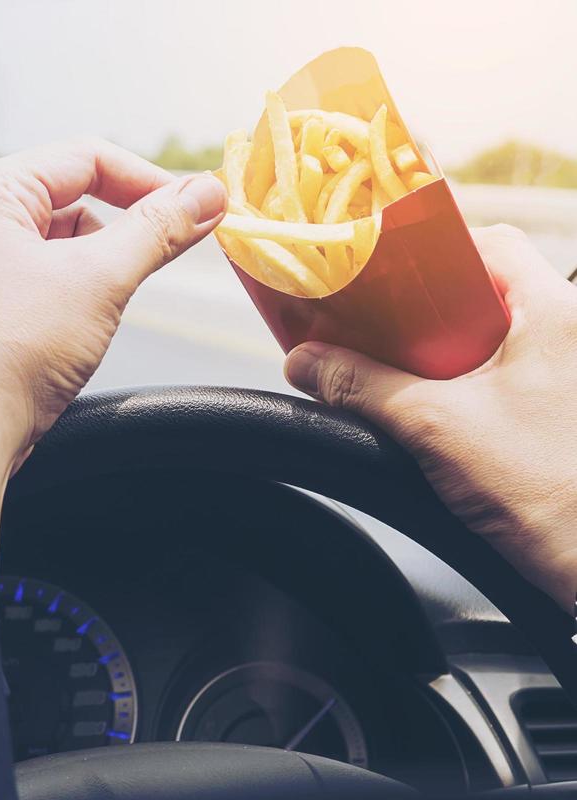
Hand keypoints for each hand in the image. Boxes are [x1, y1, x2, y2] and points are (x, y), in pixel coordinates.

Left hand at [0, 140, 226, 584]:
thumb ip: (159, 229)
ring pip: (51, 242)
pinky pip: (30, 277)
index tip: (196, 207)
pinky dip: (66, 290)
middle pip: (68, 197)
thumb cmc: (12, 352)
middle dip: (121, 226)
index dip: (149, 179)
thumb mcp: (101, 280)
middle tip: (165, 252)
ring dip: (93, 263)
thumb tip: (207, 195)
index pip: (85, 157)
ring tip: (107, 303)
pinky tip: (78, 326)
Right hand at [284, 225, 576, 607]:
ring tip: (399, 373)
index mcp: (559, 312)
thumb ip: (363, 388)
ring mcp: (570, 378)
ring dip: (444, 353)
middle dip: (425, 309)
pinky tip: (434, 416)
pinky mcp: (563, 418)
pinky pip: (509, 380)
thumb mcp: (436, 428)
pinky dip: (465, 388)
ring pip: (496, 340)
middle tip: (377, 325)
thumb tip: (307, 364)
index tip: (382, 268)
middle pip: (487, 292)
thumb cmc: (553, 496)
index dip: (428, 249)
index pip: (489, 244)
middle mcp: (574, 336)